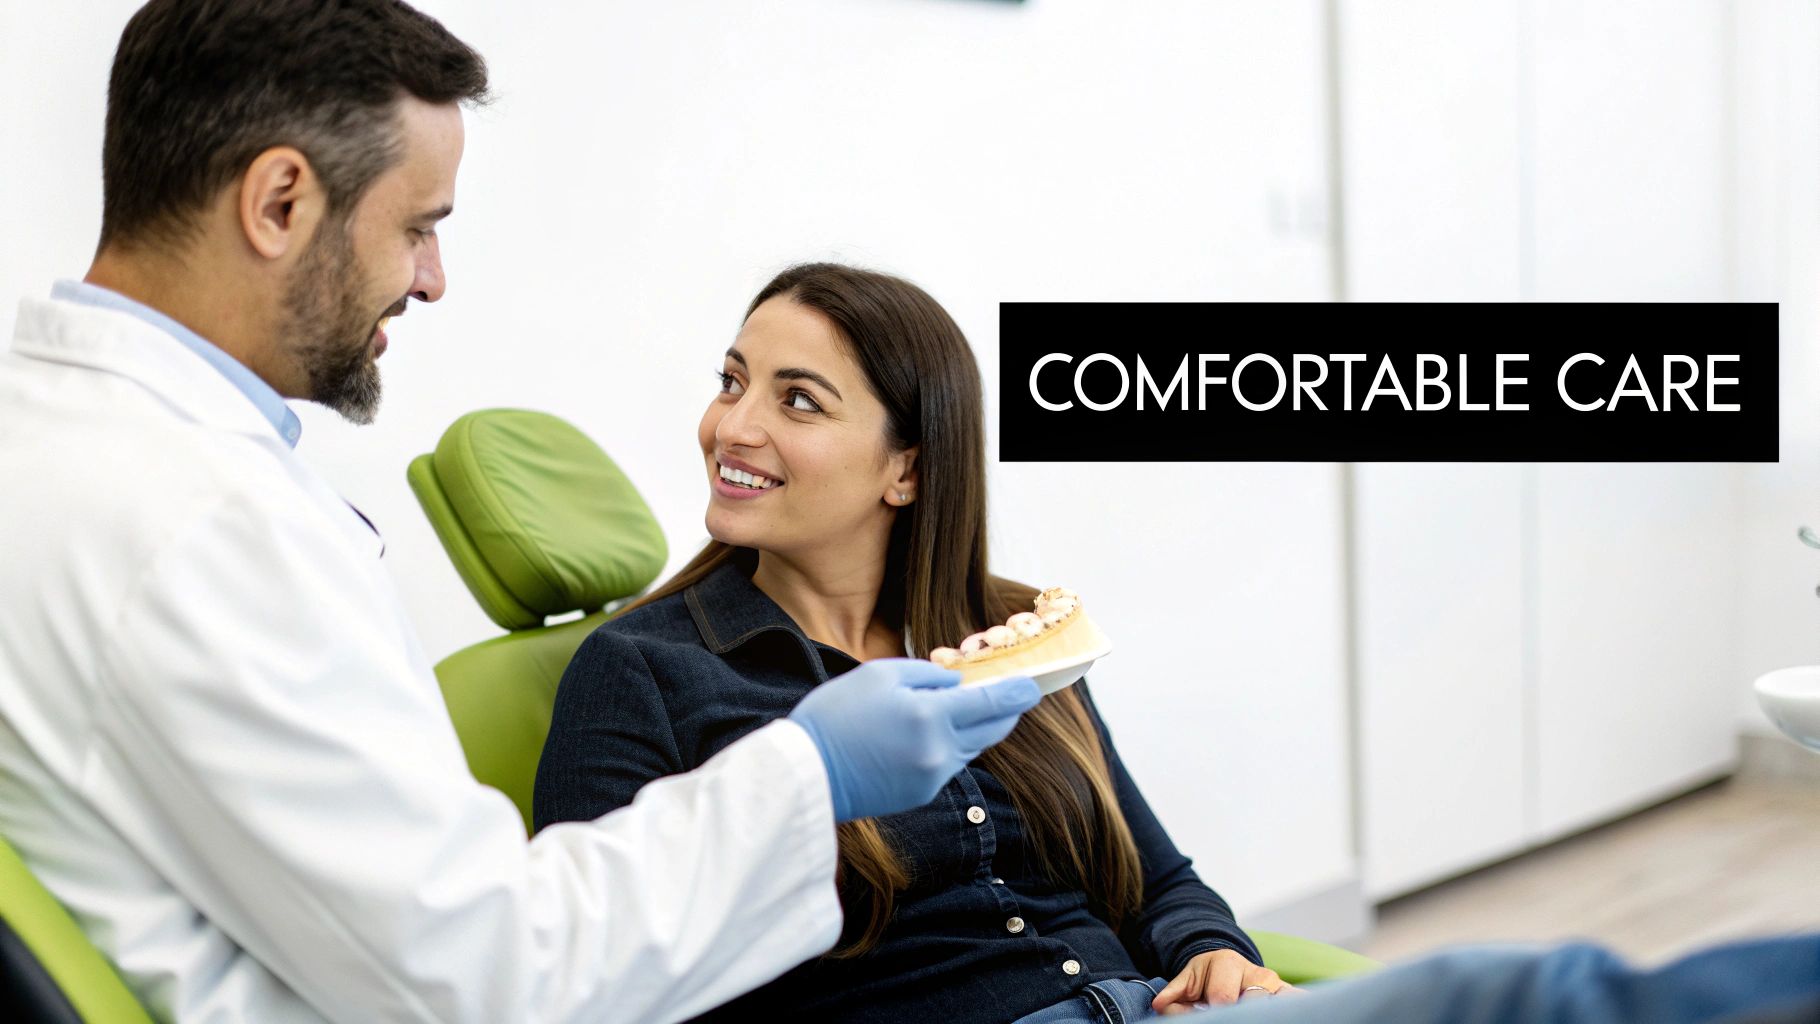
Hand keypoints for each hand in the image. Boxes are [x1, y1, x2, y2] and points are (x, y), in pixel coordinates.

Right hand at [789, 658, 1039, 822]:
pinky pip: (951, 764)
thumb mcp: (879, 675)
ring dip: (977, 728)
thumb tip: (956, 684)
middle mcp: (940, 751)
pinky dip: (953, 746)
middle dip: (1006, 711)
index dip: (1018, 693)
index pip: (992, 703)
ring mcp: (933, 777)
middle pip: (992, 730)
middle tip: (1014, 696)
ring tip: (971, 709)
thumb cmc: (836, 715)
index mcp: (931, 717)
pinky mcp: (922, 794)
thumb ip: (927, 676)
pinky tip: (938, 733)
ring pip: (973, 748)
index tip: (1034, 686)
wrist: (807, 772)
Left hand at [1151, 949, 1295, 1013]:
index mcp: (1228, 963)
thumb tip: (1160, 1005)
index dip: (1214, 1012)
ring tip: (1255, 1015)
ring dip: (1267, 1012)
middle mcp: (1258, 973)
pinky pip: (1300, 1002)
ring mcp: (1279, 985)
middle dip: (1239, 1013)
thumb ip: (1174, 994)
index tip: (1208, 1015)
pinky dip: (1294, 1012)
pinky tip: (1282, 1015)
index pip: (1223, 997)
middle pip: (1254, 1003)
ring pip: (1279, 1004)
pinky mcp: (1291, 995)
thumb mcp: (1187, 981)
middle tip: (1226, 1015)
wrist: (1229, 966)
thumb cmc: (1206, 976)